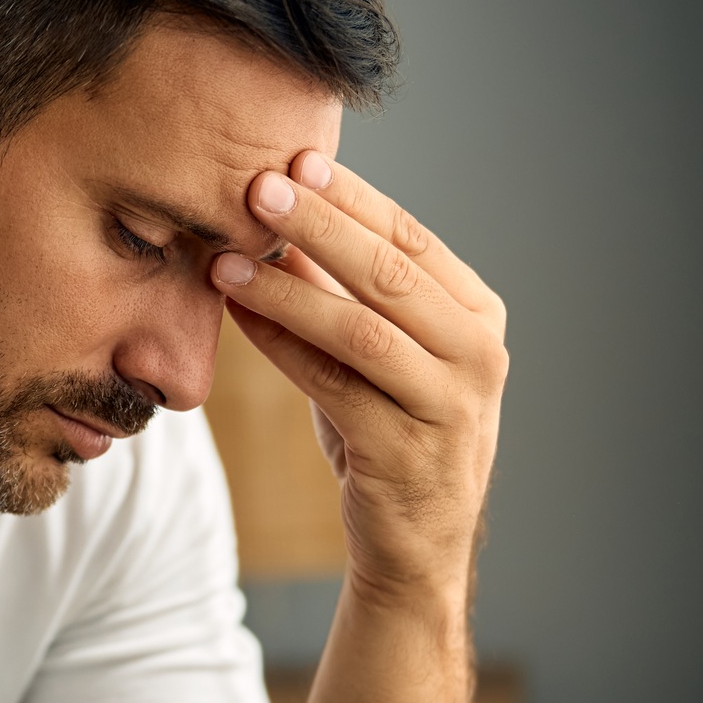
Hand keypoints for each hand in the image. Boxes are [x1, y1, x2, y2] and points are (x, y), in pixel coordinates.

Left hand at [211, 151, 507, 605]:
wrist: (414, 543)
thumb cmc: (388, 429)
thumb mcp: (376, 350)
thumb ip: (345, 286)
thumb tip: (282, 205)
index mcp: (477, 315)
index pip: (411, 238)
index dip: (351, 198)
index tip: (294, 160)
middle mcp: (478, 355)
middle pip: (390, 274)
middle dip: (320, 225)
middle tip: (257, 187)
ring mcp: (448, 406)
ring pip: (361, 329)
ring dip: (287, 288)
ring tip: (225, 258)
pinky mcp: (404, 452)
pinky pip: (332, 385)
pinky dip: (280, 345)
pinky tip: (236, 315)